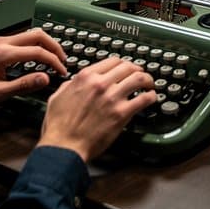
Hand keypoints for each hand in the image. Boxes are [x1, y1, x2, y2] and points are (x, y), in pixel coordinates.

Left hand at [0, 29, 67, 107]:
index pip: (37, 52)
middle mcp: (4, 42)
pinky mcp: (1, 43)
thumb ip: (23, 85)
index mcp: (4, 54)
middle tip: (62, 60)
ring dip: (47, 44)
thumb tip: (45, 79)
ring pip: (32, 34)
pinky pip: (25, 39)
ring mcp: (2, 41)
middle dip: (54, 47)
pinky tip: (40, 57)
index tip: (61, 71)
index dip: (53, 61)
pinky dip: (37, 46)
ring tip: (54, 59)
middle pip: (38, 35)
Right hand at [39, 56, 155, 163]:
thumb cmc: (59, 126)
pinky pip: (143, 99)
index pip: (113, 61)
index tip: (126, 68)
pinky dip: (151, 96)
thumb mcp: (58, 97)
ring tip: (150, 84)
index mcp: (86, 77)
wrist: (64, 146)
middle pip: (128, 67)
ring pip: (139, 79)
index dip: (123, 64)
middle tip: (141, 75)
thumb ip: (69, 85)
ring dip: (148, 80)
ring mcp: (113, 97)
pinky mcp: (121, 113)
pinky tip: (151, 98)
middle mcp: (101, 83)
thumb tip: (75, 82)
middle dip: (137, 70)